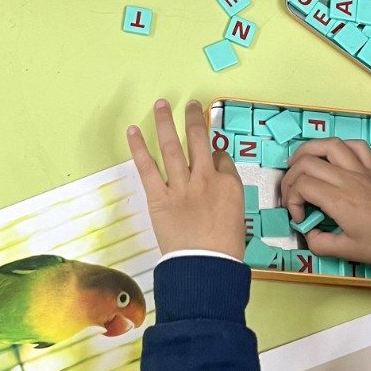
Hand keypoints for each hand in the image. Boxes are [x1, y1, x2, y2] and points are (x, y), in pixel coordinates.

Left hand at [126, 99, 244, 258]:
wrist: (206, 267)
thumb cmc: (225, 249)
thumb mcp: (237, 215)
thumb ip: (227, 191)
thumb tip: (218, 171)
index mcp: (229, 184)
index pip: (221, 157)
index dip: (214, 153)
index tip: (210, 151)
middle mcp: (206, 178)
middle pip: (199, 140)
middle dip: (194, 118)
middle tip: (190, 104)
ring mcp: (182, 186)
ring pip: (173, 146)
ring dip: (166, 122)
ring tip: (162, 104)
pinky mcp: (159, 197)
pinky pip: (147, 167)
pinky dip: (139, 147)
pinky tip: (133, 130)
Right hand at [280, 139, 370, 267]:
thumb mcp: (348, 252)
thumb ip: (320, 243)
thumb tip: (308, 233)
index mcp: (339, 201)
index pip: (301, 185)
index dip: (291, 200)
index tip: (300, 217)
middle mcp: (348, 179)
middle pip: (307, 161)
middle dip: (291, 177)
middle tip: (292, 195)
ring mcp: (363, 170)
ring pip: (329, 144)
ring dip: (309, 151)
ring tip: (300, 164)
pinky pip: (356, 146)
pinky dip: (340, 147)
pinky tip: (334, 158)